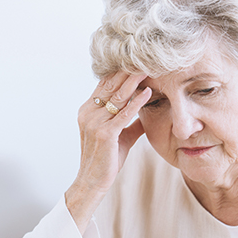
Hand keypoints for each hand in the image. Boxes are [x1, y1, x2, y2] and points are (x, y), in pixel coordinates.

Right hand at [75, 72, 150, 192]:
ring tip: (149, 67)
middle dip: (128, 70)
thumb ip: (130, 121)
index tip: (138, 60)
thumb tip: (146, 109)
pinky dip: (137, 102)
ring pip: (117, 96)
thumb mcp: (120, 136)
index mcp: (88, 110)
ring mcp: (94, 122)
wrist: (93, 181)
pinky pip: (123, 114)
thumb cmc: (106, 160)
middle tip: (146, 56)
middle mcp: (88, 112)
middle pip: (111, 85)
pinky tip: (148, 92)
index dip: (121, 72)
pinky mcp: (104, 133)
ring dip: (134, 80)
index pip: (105, 84)